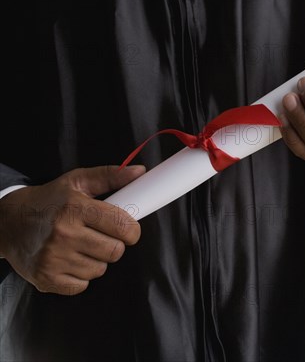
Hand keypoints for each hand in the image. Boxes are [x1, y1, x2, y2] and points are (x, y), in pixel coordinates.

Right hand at [0, 165, 145, 294]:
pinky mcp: (46, 278)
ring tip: (81, 246)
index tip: (128, 229)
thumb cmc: (49, 201)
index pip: (122, 226)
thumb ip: (111, 176)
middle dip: (114, 244)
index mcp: (75, 208)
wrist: (8, 222)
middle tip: (101, 236)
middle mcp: (63, 234)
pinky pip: (82, 285)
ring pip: (100, 269)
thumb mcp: (78, 181)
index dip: (132, 230)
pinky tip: (70, 260)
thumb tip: (139, 172)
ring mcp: (53, 258)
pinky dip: (80, 275)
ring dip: (96, 260)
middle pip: (115, 251)